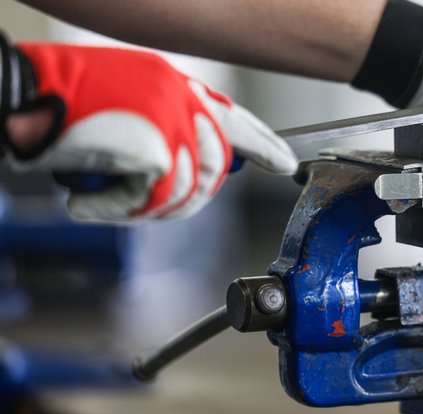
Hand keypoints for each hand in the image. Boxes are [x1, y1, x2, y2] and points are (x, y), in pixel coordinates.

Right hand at [1, 39, 296, 221]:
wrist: (14, 98)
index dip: (262, 143)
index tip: (284, 162)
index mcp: (176, 83)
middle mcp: (182, 96)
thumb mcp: (123, 111)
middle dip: (188, 196)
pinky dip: (118, 210)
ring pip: (190, 189)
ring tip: (109, 198)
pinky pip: (154, 200)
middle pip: (217, 164)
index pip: (234, 117)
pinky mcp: (158, 147)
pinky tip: (88, 202)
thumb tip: (196, 169)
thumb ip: (165, 131)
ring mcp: (172, 118)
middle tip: (146, 202)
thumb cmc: (56, 107)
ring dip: (147, 206)